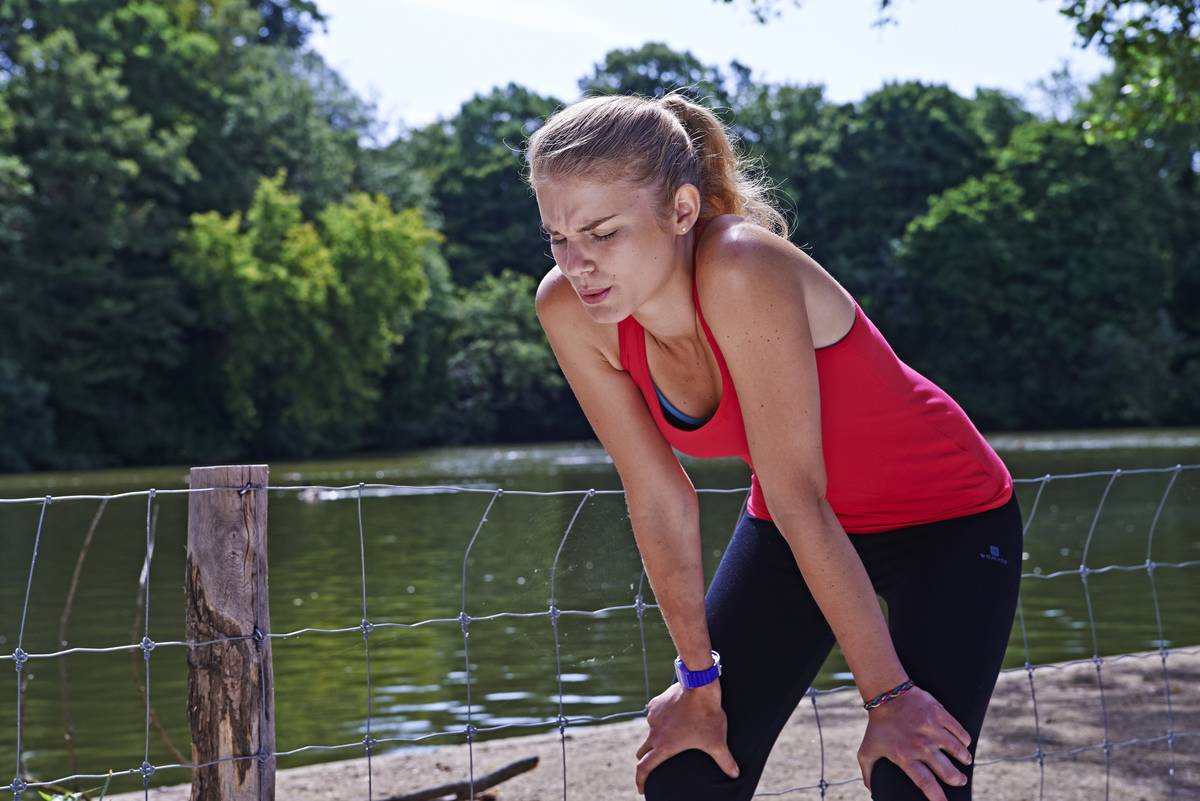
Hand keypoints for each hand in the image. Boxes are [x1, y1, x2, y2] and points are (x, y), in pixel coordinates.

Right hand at [634, 680, 739, 793]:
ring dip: (657, 735)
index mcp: (664, 746)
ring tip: (672, 733)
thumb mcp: (717, 741)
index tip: (641, 789)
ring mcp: (653, 717)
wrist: (699, 686)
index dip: (640, 781)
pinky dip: (660, 718)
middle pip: (642, 751)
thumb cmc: (707, 715)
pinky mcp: (656, 703)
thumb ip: (725, 761)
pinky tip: (673, 716)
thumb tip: (735, 774)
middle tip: (654, 763)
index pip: (644, 768)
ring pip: (650, 731)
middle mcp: (654, 733)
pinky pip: (654, 714)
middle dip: (646, 759)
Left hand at [856, 685, 972, 800]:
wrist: (885, 693)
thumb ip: (869, 773)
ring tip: (965, 760)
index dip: (937, 797)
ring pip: (957, 750)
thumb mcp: (867, 750)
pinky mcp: (939, 714)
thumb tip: (873, 791)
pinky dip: (964, 739)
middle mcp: (920, 745)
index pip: (926, 783)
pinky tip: (964, 743)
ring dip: (963, 758)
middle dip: (956, 779)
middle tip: (960, 781)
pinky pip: (959, 731)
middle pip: (947, 770)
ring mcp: (931, 729)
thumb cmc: (878, 725)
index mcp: (905, 756)